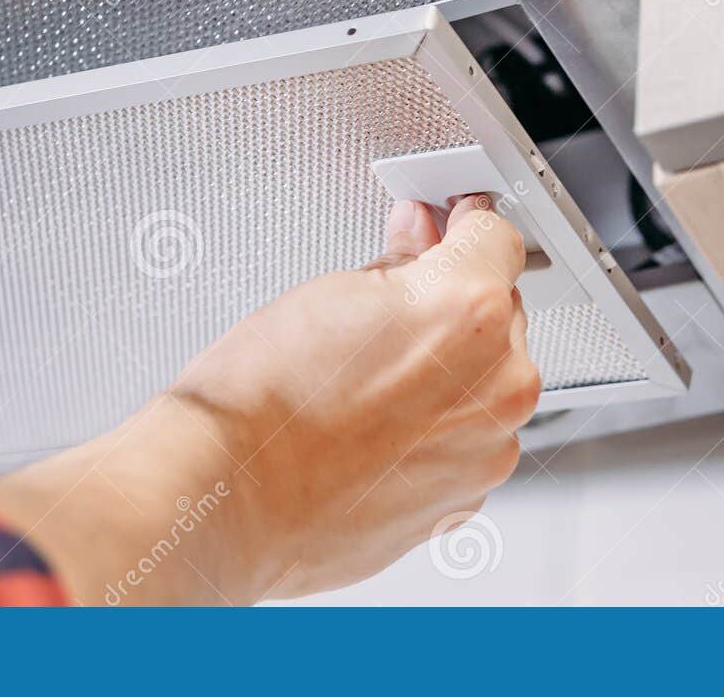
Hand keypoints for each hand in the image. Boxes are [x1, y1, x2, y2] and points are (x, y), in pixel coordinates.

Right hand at [0, 195, 537, 603]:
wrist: (225, 499)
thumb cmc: (259, 405)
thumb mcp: (329, 292)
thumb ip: (397, 266)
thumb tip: (417, 258)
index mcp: (471, 314)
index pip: (496, 237)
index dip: (463, 224)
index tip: (448, 225)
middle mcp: (496, 386)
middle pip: (498, 311)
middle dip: (451, 297)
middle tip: (391, 295)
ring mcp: (484, 450)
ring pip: (485, 381)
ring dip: (445, 367)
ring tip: (366, 371)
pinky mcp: (463, 499)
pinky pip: (465, 439)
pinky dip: (434, 425)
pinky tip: (374, 418)